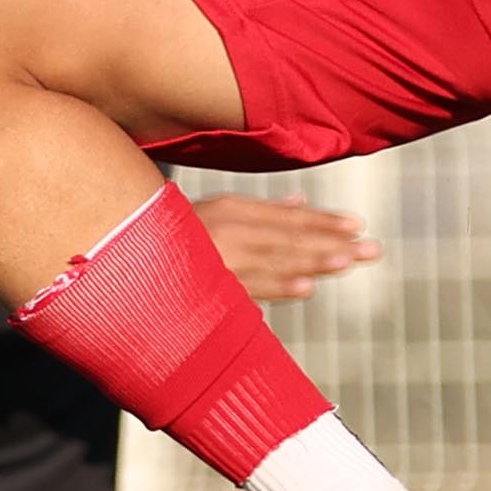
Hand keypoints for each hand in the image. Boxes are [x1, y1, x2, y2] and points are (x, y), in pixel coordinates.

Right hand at [191, 195, 371, 303]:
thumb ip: (263, 212)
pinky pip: (247, 288)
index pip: (288, 218)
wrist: (119, 249)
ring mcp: (218, 258)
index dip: (323, 221)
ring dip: (314, 261)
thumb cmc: (175, 234)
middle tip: (372, 248)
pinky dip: (277, 286)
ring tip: (347, 261)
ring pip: (274, 260)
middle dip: (332, 243)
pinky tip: (306, 288)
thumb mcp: (217, 212)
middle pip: (289, 238)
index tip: (358, 225)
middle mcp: (228, 231)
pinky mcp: (207, 286)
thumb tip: (301, 203)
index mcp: (233, 210)